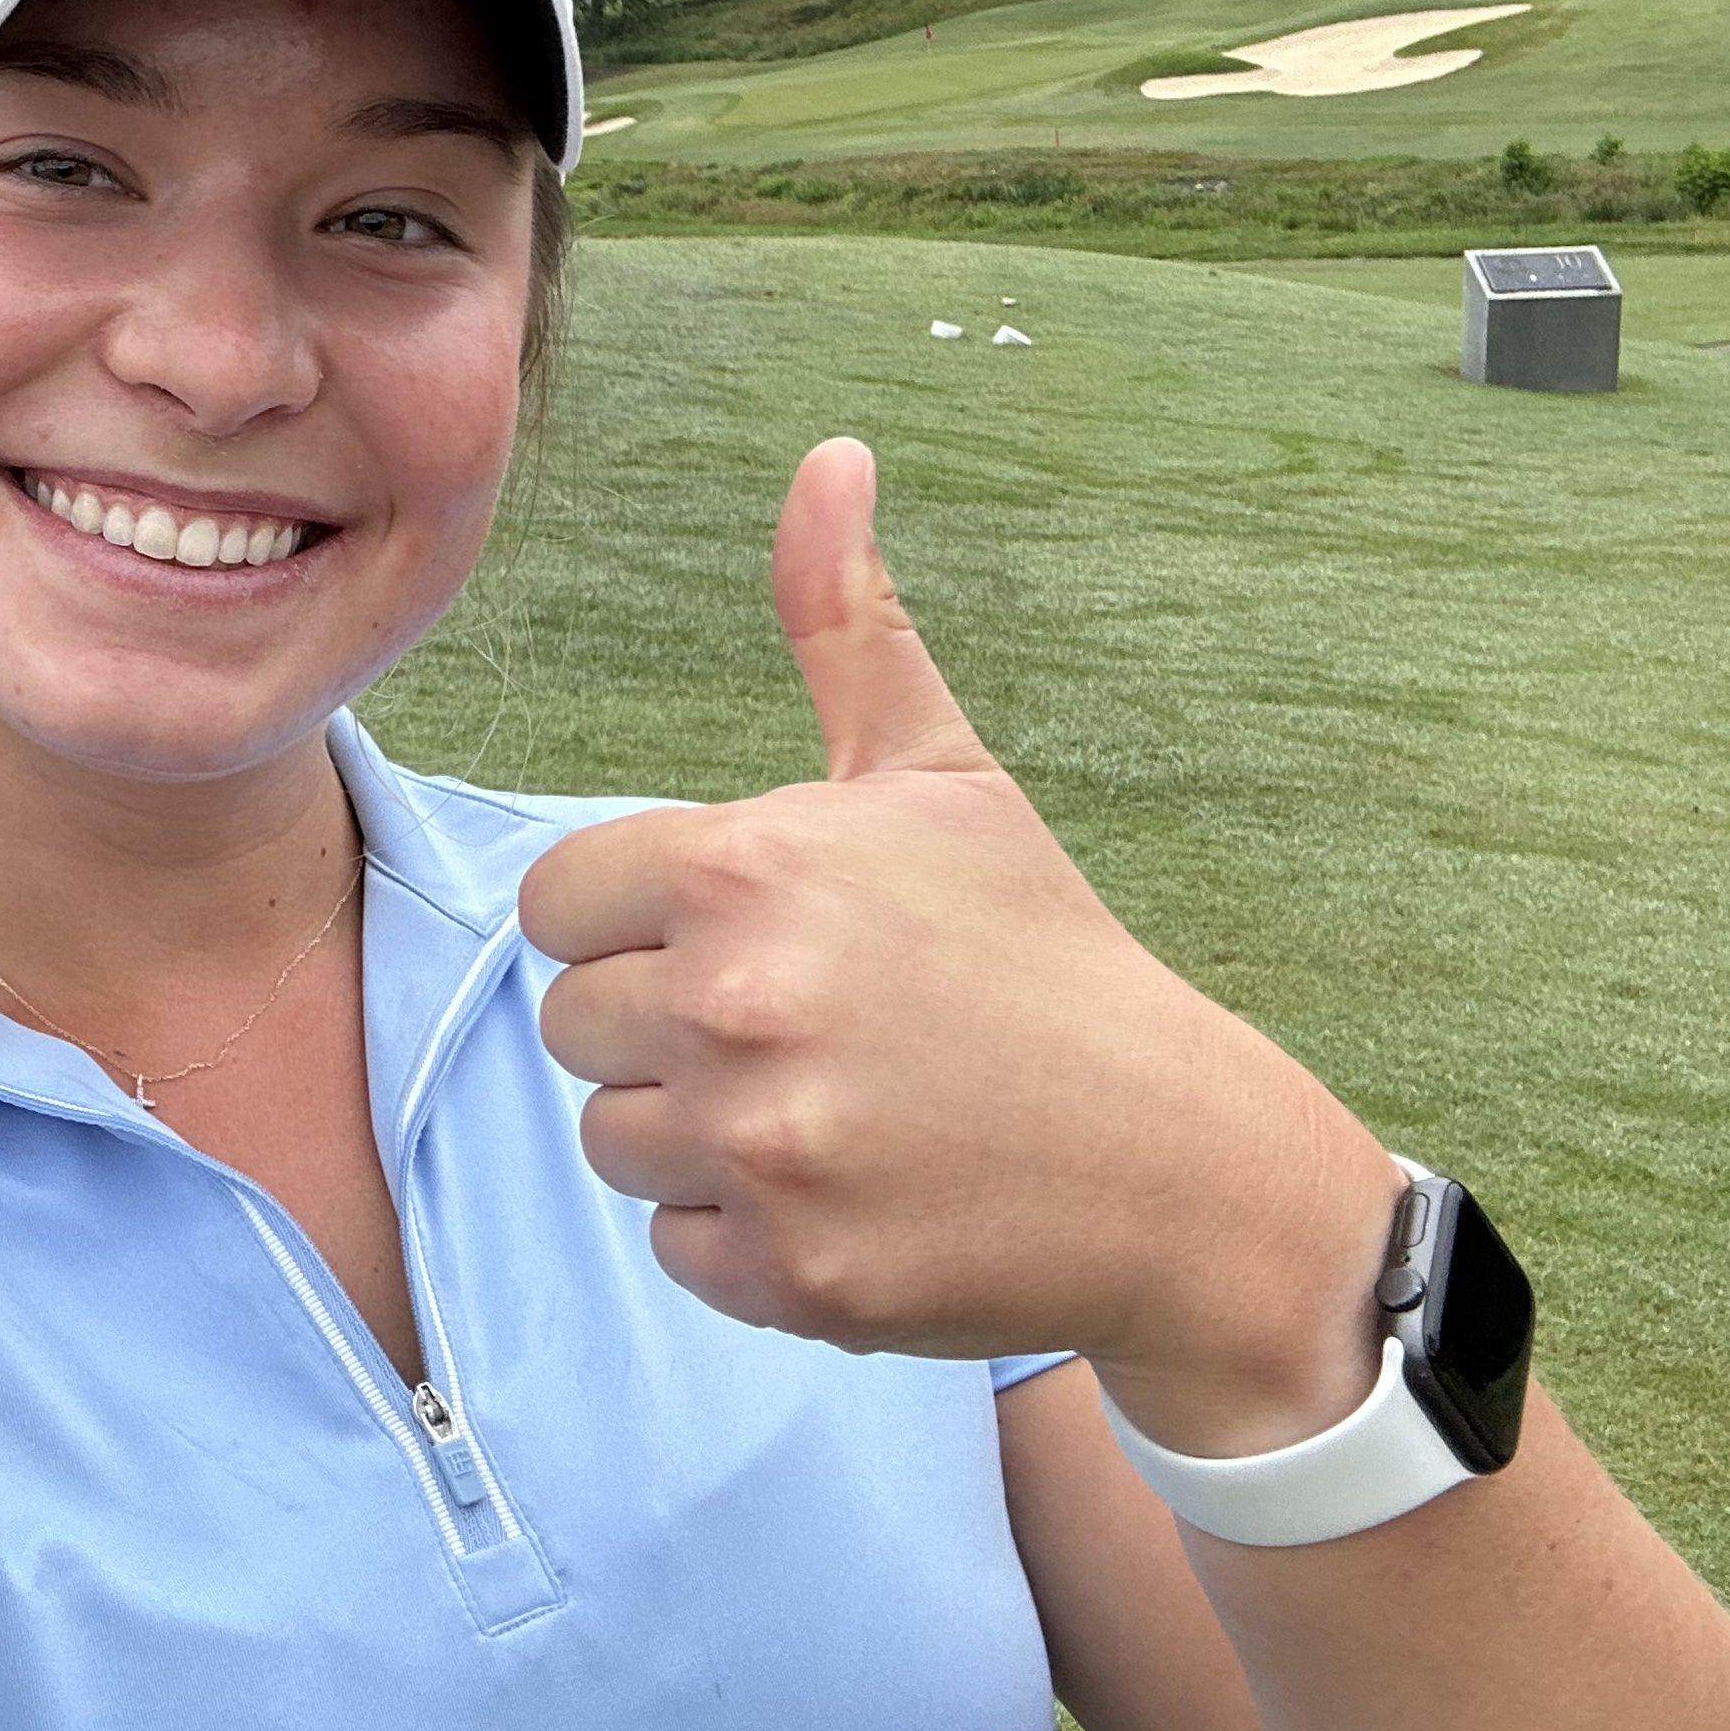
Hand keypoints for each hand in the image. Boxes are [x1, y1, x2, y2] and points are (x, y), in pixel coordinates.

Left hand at [519, 438, 1400, 1458]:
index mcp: (746, 870)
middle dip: (665, 1024)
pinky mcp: (786, 1273)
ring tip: (828, 1104)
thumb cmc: (1038, 950)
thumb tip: (828, 457)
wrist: (1174, 1160)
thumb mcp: (938, 775)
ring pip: (613, 1138)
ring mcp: (760, 1147)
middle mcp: (736, 1004)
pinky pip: (674, 1245)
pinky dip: (744, 1234)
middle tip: (804, 1026)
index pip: (555, 903)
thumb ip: (844, 621)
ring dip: (695, 1132)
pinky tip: (849, 1191)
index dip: (637, 920)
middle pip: (574, 1021)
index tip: (744, 936)